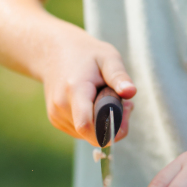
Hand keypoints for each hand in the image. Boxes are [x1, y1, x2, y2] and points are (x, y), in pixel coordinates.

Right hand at [40, 27, 135, 144]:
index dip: (110, 130)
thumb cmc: (85, 53)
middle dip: (113, 124)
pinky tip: (96, 103)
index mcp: (74, 90)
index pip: (86, 126)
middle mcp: (61, 106)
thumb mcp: (107, 57)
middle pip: (91, 132)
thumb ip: (118, 76)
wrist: (54, 51)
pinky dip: (92, 123)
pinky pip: (80, 131)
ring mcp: (56, 115)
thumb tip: (131, 92)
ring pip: (87, 134)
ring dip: (102, 124)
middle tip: (124, 102)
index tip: (126, 112)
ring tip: (108, 98)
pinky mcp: (55, 119)